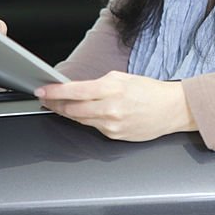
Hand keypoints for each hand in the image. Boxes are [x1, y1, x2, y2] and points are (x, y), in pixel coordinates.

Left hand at [35, 71, 196, 141]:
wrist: (172, 110)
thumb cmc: (149, 91)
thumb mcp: (123, 78)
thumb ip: (98, 83)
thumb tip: (77, 87)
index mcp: (112, 89)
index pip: (75, 91)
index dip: (55, 92)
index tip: (42, 91)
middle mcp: (110, 109)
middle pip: (72, 109)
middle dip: (55, 103)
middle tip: (46, 98)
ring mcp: (112, 125)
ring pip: (80, 120)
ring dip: (67, 112)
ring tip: (59, 105)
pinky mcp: (115, 136)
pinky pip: (93, 127)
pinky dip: (86, 120)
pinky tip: (82, 114)